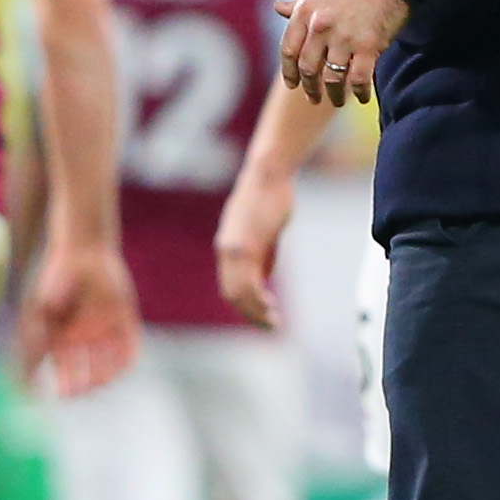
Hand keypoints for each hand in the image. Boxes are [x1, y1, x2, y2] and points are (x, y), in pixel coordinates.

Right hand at [20, 239, 140, 397]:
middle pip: (90, 375)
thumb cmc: (56, 280)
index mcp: (64, 342)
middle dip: (85, 384)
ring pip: (110, 365)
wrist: (83, 250)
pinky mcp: (125, 321)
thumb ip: (31, 345)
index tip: (63, 394)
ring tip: (96, 379)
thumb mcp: (38, 313)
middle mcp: (87, 342)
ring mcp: (107, 332)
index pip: (68, 376)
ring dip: (105, 375)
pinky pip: (130, 348)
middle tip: (80, 389)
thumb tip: (23, 377)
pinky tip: (117, 366)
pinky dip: (125, 360)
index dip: (67, 389)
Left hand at [214, 165, 296, 328]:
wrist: (268, 174)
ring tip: (273, 322)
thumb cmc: (271, 198)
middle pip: (232, 294)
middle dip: (251, 313)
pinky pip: (249, 282)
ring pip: (239, 292)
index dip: (246, 305)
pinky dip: (259, 300)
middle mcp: (226, 250)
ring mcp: (234, 248)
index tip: (264, 315)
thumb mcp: (265, 233)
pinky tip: (272, 307)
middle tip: (270, 325)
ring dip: (256, 311)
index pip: (230, 286)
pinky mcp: (246, 245)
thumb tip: (263, 279)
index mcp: (227, 247)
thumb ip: (263, 256)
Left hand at [276, 0, 406, 106]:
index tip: (293, 84)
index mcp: (305, 11)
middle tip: (314, 99)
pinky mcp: (368, 45)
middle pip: (308, 68)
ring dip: (334, 94)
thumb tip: (278, 8)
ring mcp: (344, 37)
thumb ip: (299, 3)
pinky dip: (359, 92)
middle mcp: (320, 26)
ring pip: (332, 77)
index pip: (289, 50)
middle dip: (310, 88)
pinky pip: (358, 79)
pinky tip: (363, 97)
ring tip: (338, 101)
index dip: (289, 72)